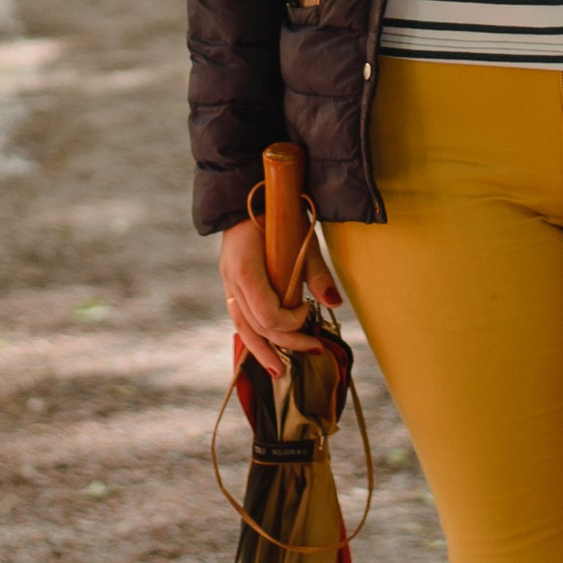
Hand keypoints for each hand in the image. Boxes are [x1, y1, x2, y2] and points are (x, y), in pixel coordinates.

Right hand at [219, 214, 343, 381]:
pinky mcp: (230, 283)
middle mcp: (231, 280)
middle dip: (285, 342)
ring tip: (279, 372)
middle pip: (255, 325)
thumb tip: (335, 303)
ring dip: (262, 350)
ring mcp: (227, 282)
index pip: (266, 313)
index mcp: (245, 269)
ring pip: (242, 326)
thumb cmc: (278, 212)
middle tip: (315, 350)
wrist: (247, 190)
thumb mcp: (300, 239)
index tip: (309, 308)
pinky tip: (265, 350)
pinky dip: (253, 335)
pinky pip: (239, 316)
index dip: (291, 321)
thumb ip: (315, 273)